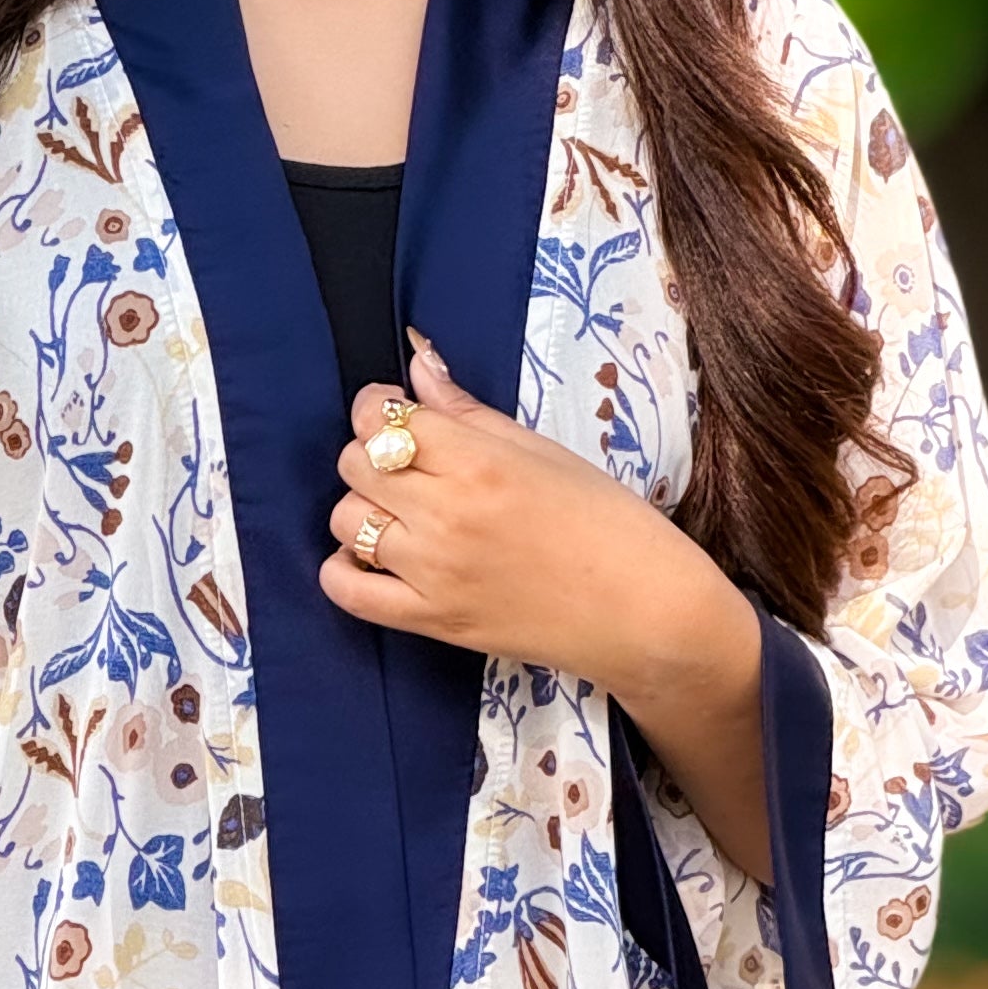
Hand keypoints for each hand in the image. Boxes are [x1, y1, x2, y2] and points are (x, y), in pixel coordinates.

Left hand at [324, 332, 772, 882]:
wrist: (643, 612)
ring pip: (346, 522)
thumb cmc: (609, 523)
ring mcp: (432, 572)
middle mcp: (445, 514)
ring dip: (365, 510)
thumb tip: (418, 367)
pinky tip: (371, 560)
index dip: (380, 410)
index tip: (399, 415)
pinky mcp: (431, 621)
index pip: (382, 420)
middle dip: (372, 456)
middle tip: (410, 466)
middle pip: (355, 465)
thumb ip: (469, 412)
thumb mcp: (545, 451)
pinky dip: (344, 572)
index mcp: (478, 463)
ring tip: (404, 515)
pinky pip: (347, 592)